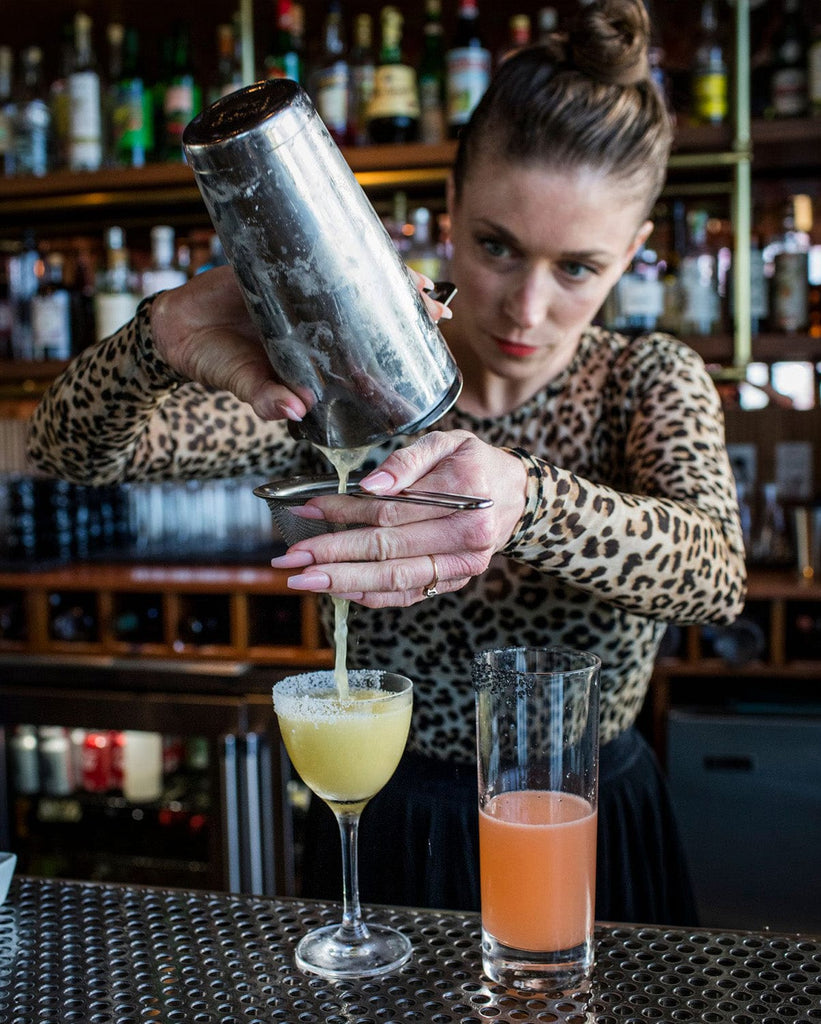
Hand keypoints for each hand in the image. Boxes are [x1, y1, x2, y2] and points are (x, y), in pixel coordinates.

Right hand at [149, 266, 452, 422]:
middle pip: (373, 312)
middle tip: (434, 302)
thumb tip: (293, 408)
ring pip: (355, 280)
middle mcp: (318, 324)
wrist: (175, 328)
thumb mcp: (242, 383)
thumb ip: (264, 397)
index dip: (401, 344)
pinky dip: (347, 245)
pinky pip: (321, 251)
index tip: (431, 335)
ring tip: (417, 278)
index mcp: (317, 354)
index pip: (369, 349)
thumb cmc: (213, 362)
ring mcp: (304, 293)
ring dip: (387, 276)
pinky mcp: (283, 265)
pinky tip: (372, 240)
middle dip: (406, 306)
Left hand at [269, 430, 527, 606]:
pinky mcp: (455, 582)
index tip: (307, 509)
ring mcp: (462, 566)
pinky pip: (408, 595)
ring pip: (395, 579)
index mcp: (465, 495)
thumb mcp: (447, 441)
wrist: (515, 495)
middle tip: (290, 560)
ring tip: (303, 580)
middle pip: (388, 550)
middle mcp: (467, 537)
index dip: (344, 512)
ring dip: (344, 581)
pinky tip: (338, 590)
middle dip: (333, 555)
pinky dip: (371, 595)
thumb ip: (408, 459)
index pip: (391, 510)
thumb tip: (371, 486)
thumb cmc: (474, 463)